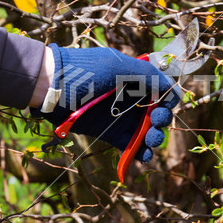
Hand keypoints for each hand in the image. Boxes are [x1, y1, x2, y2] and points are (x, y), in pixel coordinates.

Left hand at [31, 44, 179, 161]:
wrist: (51, 87)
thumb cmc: (84, 71)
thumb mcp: (118, 67)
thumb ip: (147, 76)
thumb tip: (171, 90)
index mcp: (135, 77)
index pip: (162, 90)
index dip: (169, 99)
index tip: (166, 104)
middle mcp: (131, 97)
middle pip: (157, 112)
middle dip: (162, 119)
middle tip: (156, 121)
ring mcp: (120, 116)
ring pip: (146, 130)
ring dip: (154, 137)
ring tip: (150, 140)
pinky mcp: (109, 132)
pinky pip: (129, 145)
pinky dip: (139, 152)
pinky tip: (143, 155)